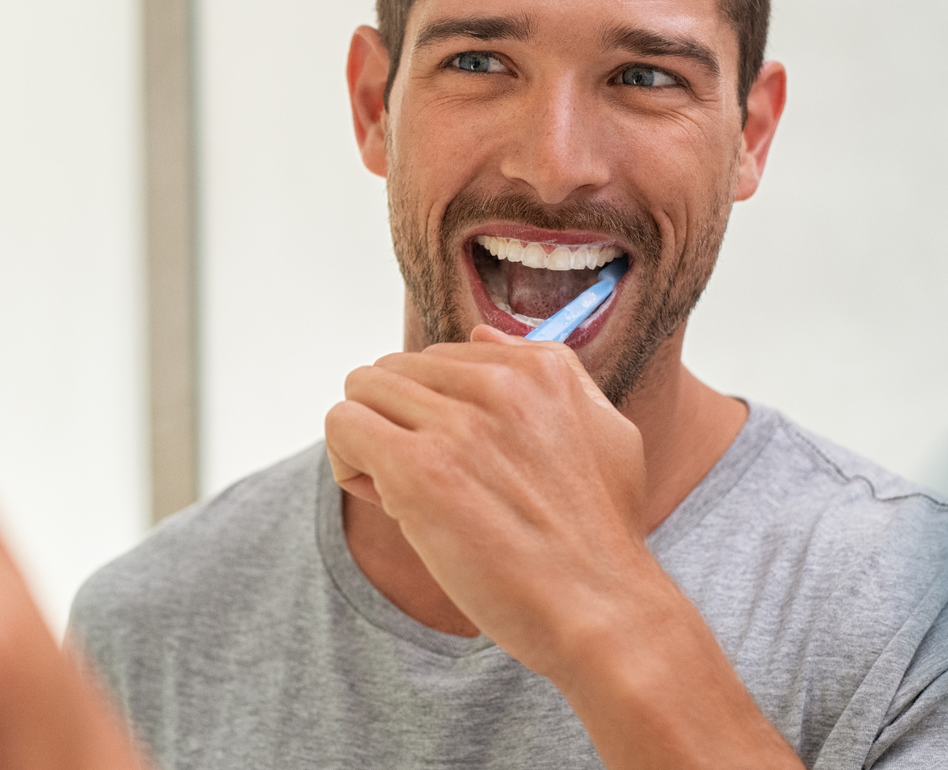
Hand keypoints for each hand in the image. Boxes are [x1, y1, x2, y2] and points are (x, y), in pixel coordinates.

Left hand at [325, 328, 802, 769]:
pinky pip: (343, 425)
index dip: (437, 413)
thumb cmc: (599, 538)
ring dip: (371, 442)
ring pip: (363, 391)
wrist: (603, 611)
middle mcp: (499, 382)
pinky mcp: (420, 468)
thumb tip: (481, 336)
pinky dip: (350, 463)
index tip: (461, 464)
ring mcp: (458, 423)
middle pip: (395, 370)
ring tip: (409, 496)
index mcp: (540, 367)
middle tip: (430, 485)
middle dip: (399, 423)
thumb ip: (547, 374)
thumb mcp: (604, 431)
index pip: (441, 358)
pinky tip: (390, 505)